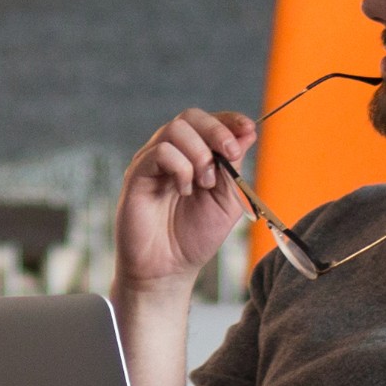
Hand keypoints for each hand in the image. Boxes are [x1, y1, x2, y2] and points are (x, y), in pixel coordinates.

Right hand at [116, 107, 260, 291]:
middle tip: (230, 155)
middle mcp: (171, 154)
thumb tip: (248, 133)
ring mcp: (152, 162)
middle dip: (216, 131)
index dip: (229, 120)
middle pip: (190, 116)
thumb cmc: (194, 238)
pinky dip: (181, 168)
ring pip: (175, 129)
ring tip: (205, 183)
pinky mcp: (137, 175)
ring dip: (199, 154)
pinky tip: (184, 191)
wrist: (168, 269)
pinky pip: (160, 152)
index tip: (248, 128)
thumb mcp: (228, 200)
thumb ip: (235, 167)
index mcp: (194, 156)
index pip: (209, 122)